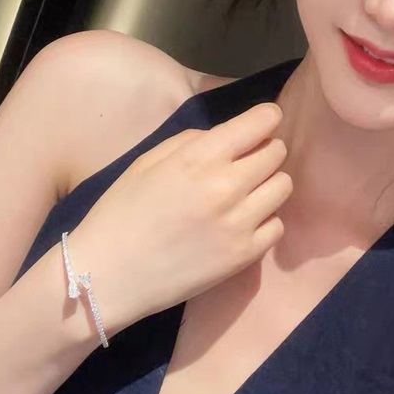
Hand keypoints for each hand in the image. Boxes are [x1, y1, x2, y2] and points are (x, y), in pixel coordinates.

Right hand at [65, 102, 291, 333]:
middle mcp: (227, 185)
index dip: (266, 118)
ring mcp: (240, 223)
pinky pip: (277, 225)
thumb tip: (229, 136)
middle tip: (246, 162)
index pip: (261, 122)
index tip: (262, 122)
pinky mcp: (245, 255)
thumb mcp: (149, 161)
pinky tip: (241, 224)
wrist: (109, 276)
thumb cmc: (122, 212)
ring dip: (268, 184)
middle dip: (265, 150)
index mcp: (200, 157)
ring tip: (245, 194)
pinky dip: (265, 220)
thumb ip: (193, 141)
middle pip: (277, 152)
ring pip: (283, 186)